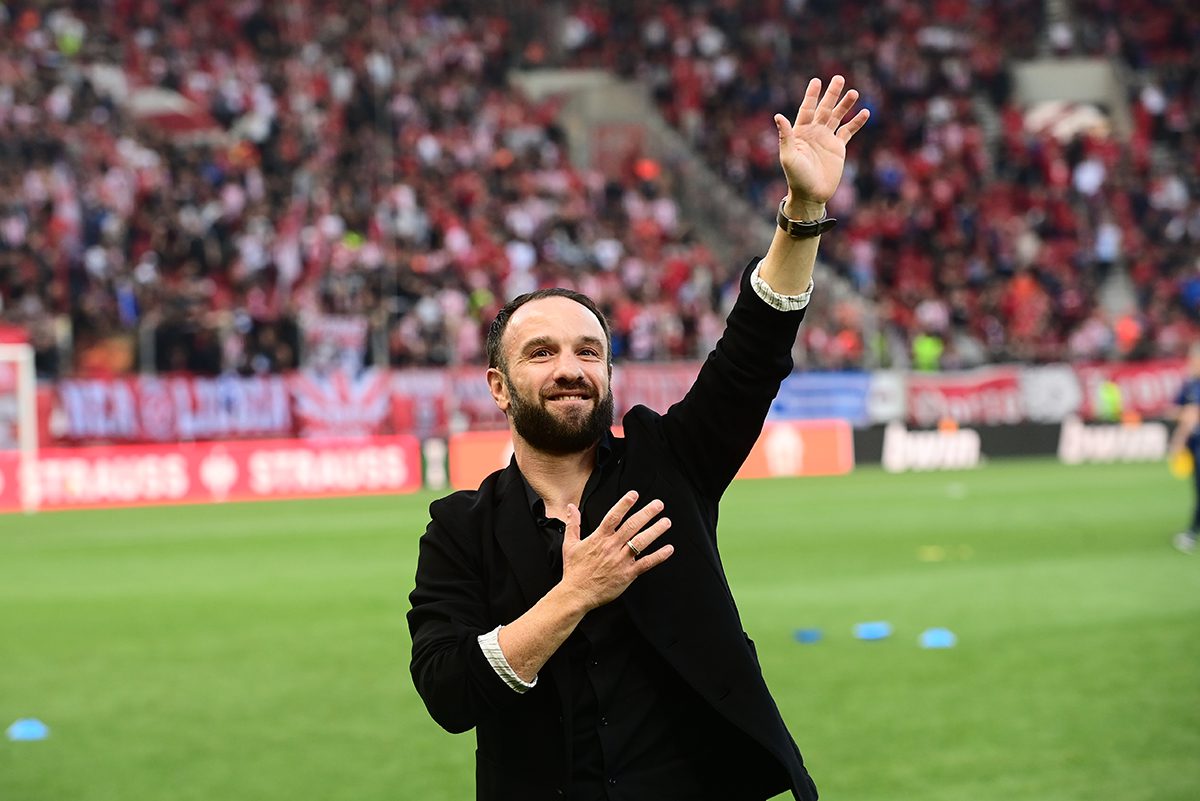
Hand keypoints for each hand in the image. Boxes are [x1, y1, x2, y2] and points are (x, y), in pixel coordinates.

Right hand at [561, 491, 673, 611]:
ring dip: (655, 531)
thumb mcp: (569, 544)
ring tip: (666, 522)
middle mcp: (611, 547)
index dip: (624, 504)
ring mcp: (621, 560)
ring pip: (641, 542)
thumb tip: (571, 507)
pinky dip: (659, 556)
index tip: (634, 494)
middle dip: (647, 513)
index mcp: (599, 538)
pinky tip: (668, 549)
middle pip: (632, 525)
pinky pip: (646, 563)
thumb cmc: (574, 571)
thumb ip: (573, 524)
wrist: (576, 594)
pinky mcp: (627, 574)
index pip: (613, 516)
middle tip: (658, 505)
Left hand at [774, 75, 869, 215]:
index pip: (807, 109)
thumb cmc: (796, 177)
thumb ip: (785, 136)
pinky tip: (865, 112)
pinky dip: (857, 122)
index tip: (816, 81)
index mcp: (801, 132)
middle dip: (831, 94)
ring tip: (854, 92)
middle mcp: (814, 132)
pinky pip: (849, 131)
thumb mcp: (789, 156)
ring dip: (845, 105)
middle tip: (839, 78)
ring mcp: (827, 139)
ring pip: (838, 117)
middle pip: (824, 109)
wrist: (811, 194)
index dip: (811, 95)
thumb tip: (778, 116)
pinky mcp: (838, 148)